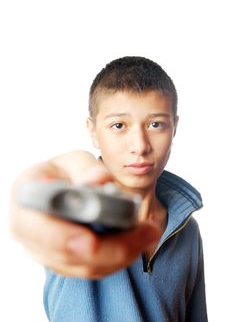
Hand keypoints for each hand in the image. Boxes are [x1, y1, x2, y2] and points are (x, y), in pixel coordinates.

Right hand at [10, 151, 158, 278]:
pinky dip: (117, 259)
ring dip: (121, 256)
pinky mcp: (63, 260)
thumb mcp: (74, 161)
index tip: (91, 240)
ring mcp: (44, 249)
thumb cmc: (64, 173)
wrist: (57, 188)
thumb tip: (99, 182)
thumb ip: (87, 169)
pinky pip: (91, 268)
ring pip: (84, 267)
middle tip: (145, 233)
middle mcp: (28, 229)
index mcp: (26, 197)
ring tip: (149, 235)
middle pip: (68, 254)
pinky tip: (137, 244)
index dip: (62, 237)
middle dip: (111, 248)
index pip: (35, 226)